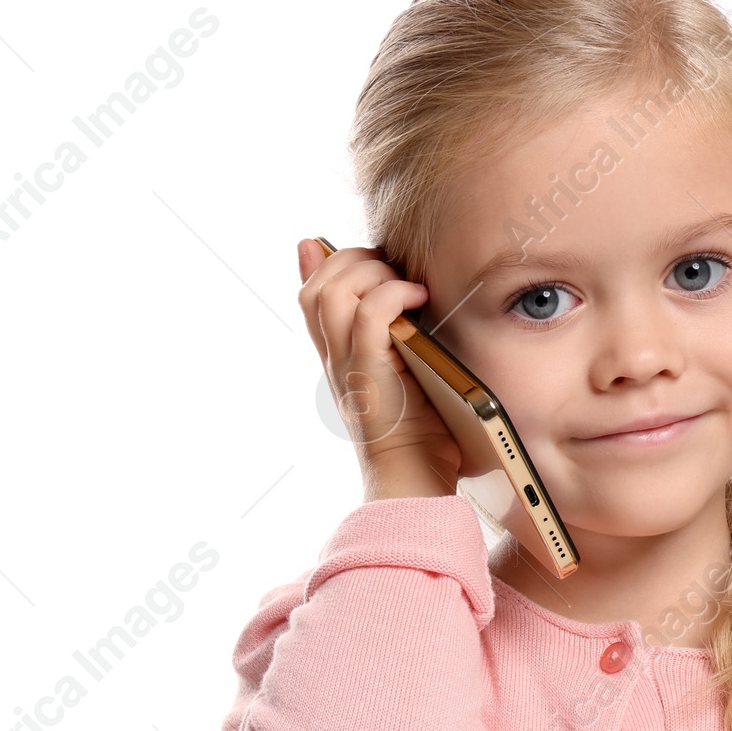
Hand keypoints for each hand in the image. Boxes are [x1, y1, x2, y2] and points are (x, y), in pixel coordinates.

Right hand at [295, 239, 460, 498]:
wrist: (413, 478)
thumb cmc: (421, 435)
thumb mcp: (406, 376)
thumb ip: (399, 342)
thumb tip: (404, 296)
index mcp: (338, 359)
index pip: (310, 297)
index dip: (322, 264)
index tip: (350, 252)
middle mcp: (335, 358)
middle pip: (317, 286)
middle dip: (352, 260)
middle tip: (392, 268)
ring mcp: (348, 363)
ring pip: (335, 291)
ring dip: (372, 274)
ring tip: (406, 285)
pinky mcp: (368, 370)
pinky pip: (369, 313)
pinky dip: (394, 294)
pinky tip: (419, 298)